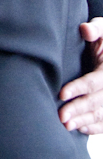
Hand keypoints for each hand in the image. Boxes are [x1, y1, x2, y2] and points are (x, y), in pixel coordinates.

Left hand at [59, 17, 102, 132]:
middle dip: (79, 109)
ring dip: (85, 121)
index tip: (61, 93)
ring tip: (66, 125)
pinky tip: (79, 129)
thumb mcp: (102, 29)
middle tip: (61, 117)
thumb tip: (85, 29)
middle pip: (97, 101)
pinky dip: (95, 127)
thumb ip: (95, 29)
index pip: (94, 82)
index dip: (78, 88)